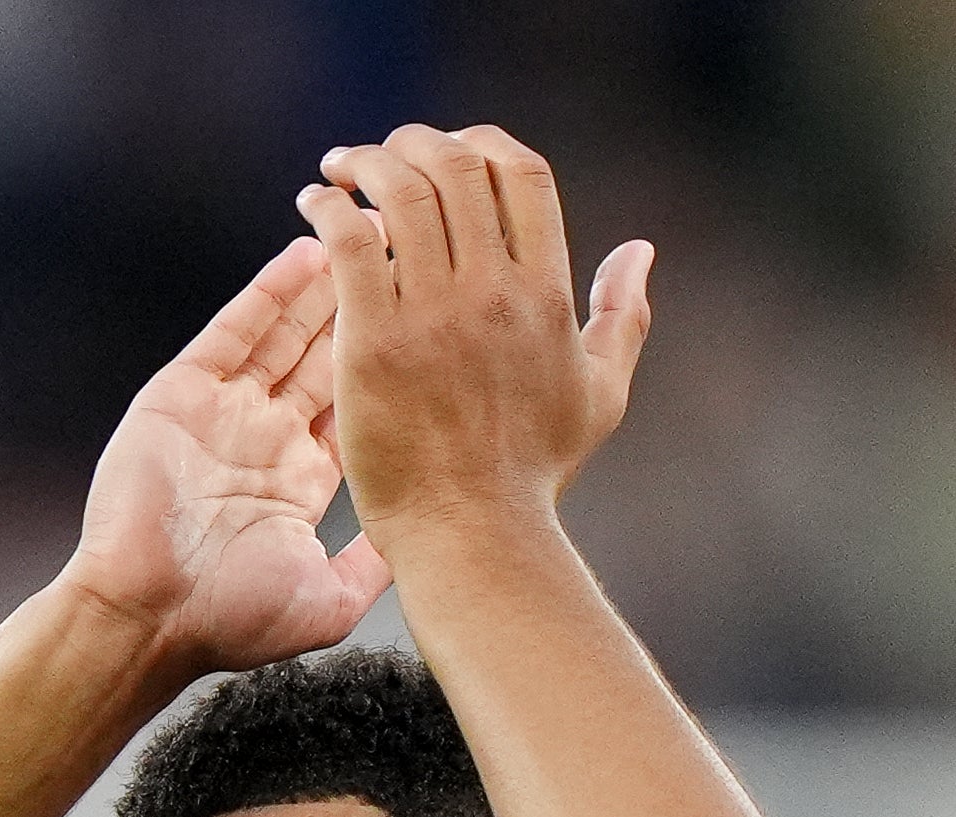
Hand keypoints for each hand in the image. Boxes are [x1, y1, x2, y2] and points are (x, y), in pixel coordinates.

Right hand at [59, 237, 393, 680]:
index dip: (397, 358)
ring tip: (366, 234)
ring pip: (285, 333)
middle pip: (327, 354)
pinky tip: (303, 254)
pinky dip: (267, 293)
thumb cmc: (228, 621)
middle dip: (369, 304)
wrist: (146, 620)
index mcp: (302, 481)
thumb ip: (373, 566)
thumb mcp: (327, 602)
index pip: (359, 400)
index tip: (439, 318)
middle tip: (412, 253)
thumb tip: (426, 545)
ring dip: (326, 284)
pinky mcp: (180, 395)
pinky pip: (233, 332)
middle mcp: (267, 438)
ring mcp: (223, 413)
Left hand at [295, 125, 654, 556]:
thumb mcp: (601, 393)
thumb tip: (641, 249)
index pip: (519, 172)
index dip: (480, 142)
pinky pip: (348, 242)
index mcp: (546, 293)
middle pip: (455, 167)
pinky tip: (314, 205)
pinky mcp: (375, 343)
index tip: (446, 150)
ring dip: (366, 163)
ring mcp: (434, 315)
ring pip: (400, 192)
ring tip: (341, 170)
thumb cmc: (533, 474)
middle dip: (412, 142)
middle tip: (379, 155)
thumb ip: (624, 315)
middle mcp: (494, 293)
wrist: (473, 535)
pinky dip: (329, 207)